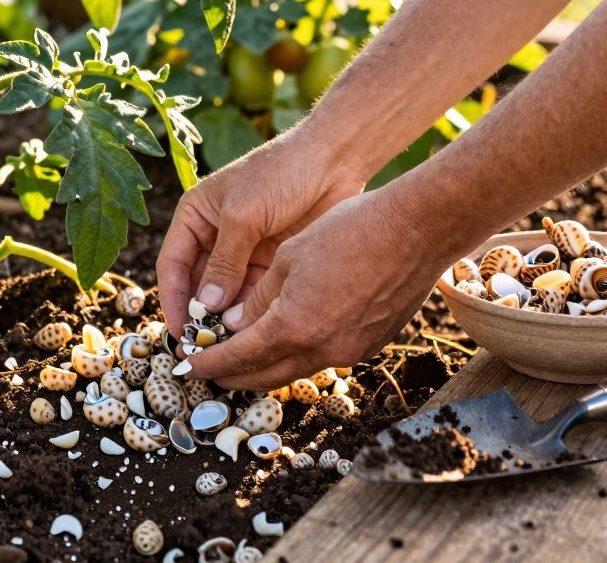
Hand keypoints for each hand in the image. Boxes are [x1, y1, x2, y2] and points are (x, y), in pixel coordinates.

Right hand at [156, 128, 366, 336]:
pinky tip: (255, 334)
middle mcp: (215, 238)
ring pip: (228, 297)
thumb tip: (208, 306)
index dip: (173, 300)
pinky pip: (255, 295)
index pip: (173, 266)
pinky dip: (252, 315)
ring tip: (230, 349)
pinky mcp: (271, 263)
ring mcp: (244, 252)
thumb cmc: (281, 173)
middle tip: (204, 350)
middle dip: (201, 317)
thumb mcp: (244, 215)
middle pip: (199, 287)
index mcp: (196, 217)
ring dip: (227, 321)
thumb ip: (225, 262)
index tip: (179, 331)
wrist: (334, 159)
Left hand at [185, 182, 451, 389]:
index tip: (188, 366)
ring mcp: (351, 351)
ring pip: (297, 369)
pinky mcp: (372, 344)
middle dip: (233, 375)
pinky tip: (290, 338)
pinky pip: (325, 357)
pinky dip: (300, 353)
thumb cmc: (350, 230)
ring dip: (267, 366)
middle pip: (265, 376)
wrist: (418, 229)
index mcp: (294, 325)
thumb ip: (258, 299)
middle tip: (209, 370)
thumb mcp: (289, 257)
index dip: (209, 363)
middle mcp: (323, 349)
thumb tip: (234, 326)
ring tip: (244, 356)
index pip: (239, 356)